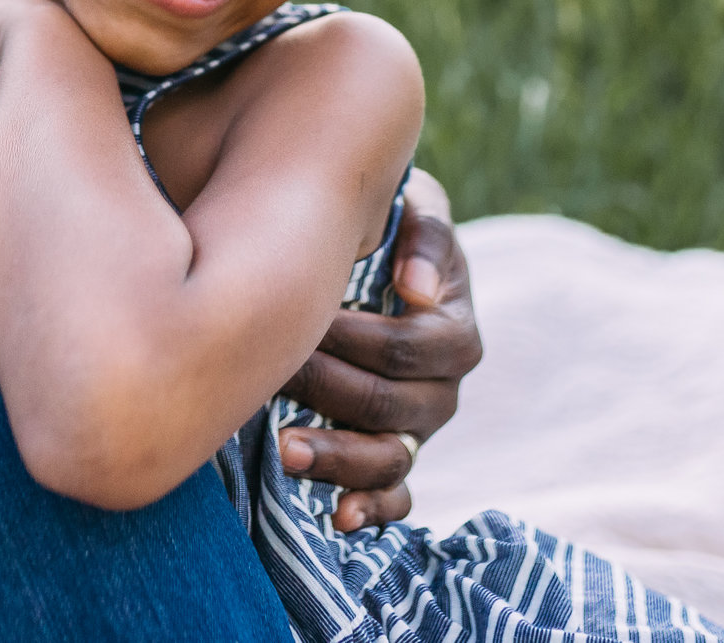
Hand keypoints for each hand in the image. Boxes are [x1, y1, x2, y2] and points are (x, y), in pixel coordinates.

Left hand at [276, 174, 479, 529]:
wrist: (376, 254)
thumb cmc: (390, 225)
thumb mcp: (416, 206)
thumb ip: (425, 231)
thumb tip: (417, 288)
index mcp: (454, 330)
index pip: (405, 349)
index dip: (351, 340)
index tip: (300, 321)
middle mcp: (443, 388)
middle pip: (389, 406)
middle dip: (326, 391)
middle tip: (269, 373)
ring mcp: (418, 428)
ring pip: (389, 459)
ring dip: (338, 460)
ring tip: (285, 449)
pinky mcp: (395, 453)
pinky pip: (395, 495)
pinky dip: (370, 508)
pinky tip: (336, 516)